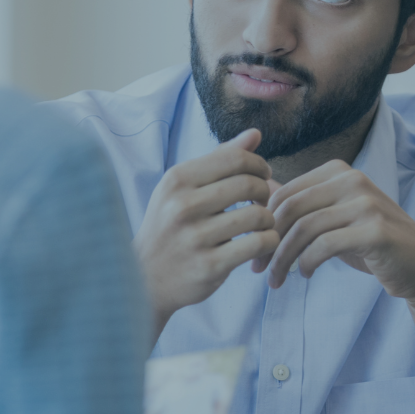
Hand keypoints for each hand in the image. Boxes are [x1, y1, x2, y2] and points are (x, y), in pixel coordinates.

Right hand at [135, 129, 280, 336]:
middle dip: (265, 190)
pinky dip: (269, 241)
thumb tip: (256, 133)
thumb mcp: (183, 188)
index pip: (234, 158)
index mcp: (176, 180)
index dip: (258, 165)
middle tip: (263, 201)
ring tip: (261, 224)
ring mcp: (195, 238)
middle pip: (248, 184)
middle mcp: (182, 206)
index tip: (262, 176)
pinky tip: (262, 242)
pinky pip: (258, 244)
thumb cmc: (170, 227)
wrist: (145, 279)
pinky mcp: (210, 266)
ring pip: (257, 216)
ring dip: (269, 219)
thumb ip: (220, 159)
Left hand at [253, 160, 414, 306]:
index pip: (285, 192)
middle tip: (259, 269)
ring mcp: (367, 203)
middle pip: (291, 208)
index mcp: (340, 171)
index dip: (263, 223)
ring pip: (305, 228)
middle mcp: (353, 180)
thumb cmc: (371, 244)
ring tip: (277, 279)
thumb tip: (258, 197)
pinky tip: (306, 275)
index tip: (255, 251)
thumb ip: (302, 207)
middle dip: (269, 242)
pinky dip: (308, 263)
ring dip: (284, 259)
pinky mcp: (376, 230)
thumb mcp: (334, 220)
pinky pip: (325, 246)